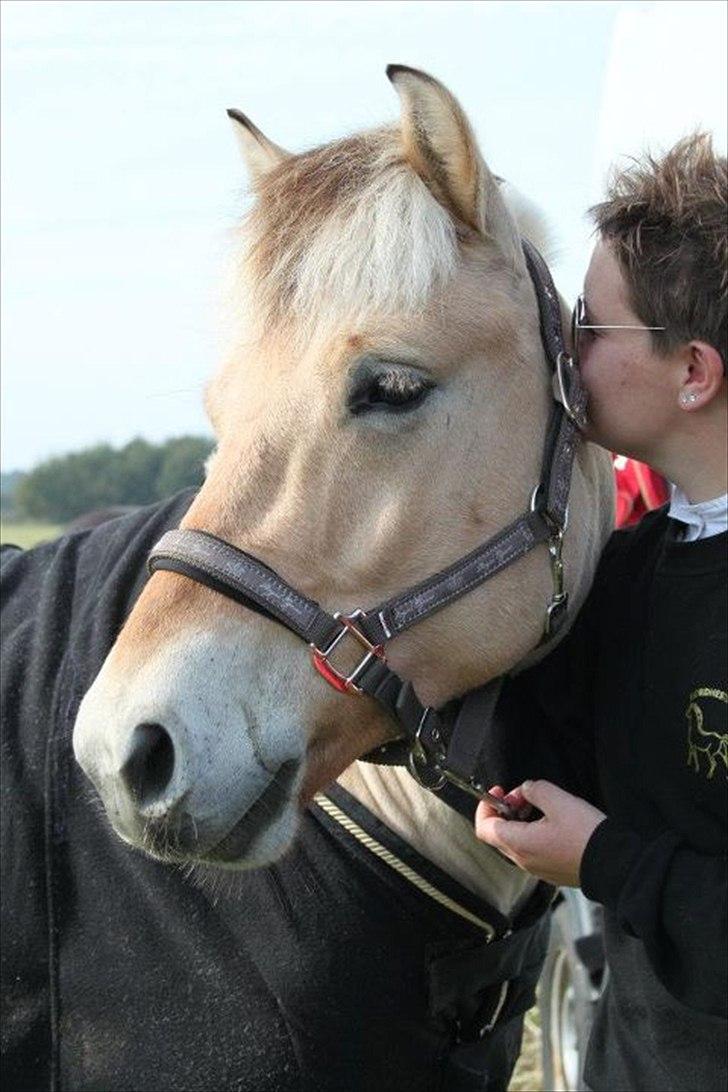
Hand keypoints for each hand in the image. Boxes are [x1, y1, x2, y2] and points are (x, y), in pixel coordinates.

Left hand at [474, 780, 606, 886]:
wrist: (614, 864)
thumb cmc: (584, 833)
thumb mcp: (557, 799)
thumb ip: (534, 790)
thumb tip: (526, 791)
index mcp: (518, 844)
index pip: (483, 828)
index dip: (486, 806)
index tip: (499, 792)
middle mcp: (523, 860)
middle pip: (498, 835)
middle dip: (505, 810)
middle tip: (523, 795)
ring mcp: (537, 869)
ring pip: (515, 842)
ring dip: (519, 821)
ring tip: (539, 806)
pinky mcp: (551, 872)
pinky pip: (531, 851)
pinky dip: (531, 834)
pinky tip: (550, 823)